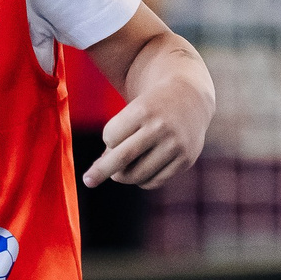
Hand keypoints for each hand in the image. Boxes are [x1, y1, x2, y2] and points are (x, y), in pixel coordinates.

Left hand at [84, 72, 209, 189]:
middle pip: (122, 157)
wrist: (191, 97)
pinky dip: (142, 181)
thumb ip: (118, 135)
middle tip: (88, 180)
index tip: (113, 138)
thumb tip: (104, 168)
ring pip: (138, 174)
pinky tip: (141, 172)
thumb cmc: (153, 105)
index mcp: (145, 109)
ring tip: (120, 172)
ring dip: (123, 176)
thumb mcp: (134, 108)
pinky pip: (155, 181)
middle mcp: (161, 127)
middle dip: (101, 171)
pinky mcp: (186, 160)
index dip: (108, 140)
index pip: (111, 136)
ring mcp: (176, 145)